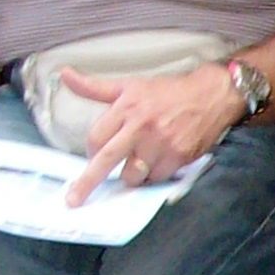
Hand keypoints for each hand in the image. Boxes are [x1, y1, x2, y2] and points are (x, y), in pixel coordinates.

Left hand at [58, 65, 244, 204]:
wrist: (210, 95)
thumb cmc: (167, 92)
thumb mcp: (129, 86)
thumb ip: (94, 87)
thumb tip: (64, 74)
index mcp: (126, 107)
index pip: (96, 138)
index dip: (91, 152)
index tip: (92, 158)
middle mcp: (140, 126)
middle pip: (106, 160)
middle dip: (87, 183)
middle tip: (74, 200)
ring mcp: (160, 143)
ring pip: (133, 175)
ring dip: (132, 174)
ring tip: (141, 161)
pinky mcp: (178, 156)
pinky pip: (156, 178)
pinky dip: (154, 174)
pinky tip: (159, 161)